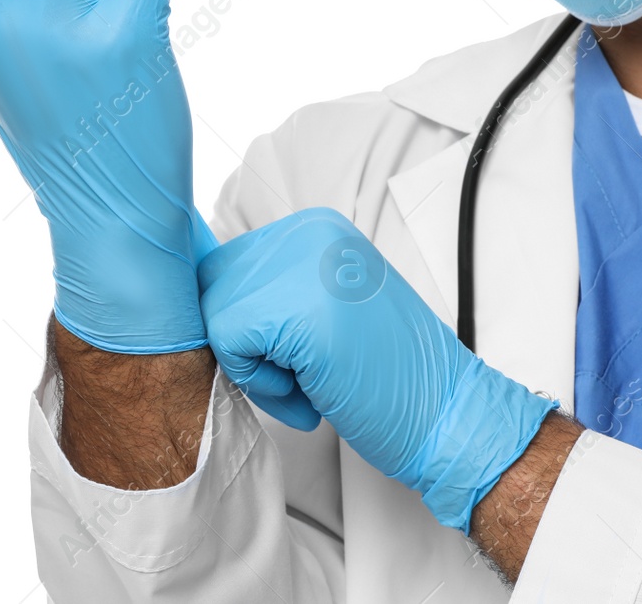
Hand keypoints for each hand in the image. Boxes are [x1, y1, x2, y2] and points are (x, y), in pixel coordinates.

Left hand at [197, 208, 555, 531]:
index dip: (246, 323)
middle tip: (303, 372)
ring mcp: (304, 264)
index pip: (226, 265)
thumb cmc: (388, 375)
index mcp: (314, 227)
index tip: (296, 352)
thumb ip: (274, 288)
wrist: (448, 414)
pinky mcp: (298, 308)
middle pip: (213, 286)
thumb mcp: (328, 305)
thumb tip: (193, 293)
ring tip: (311, 381)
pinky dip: (260, 383)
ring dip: (253, 366)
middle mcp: (307, 232)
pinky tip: (311, 392)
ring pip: (215, 314)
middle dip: (244, 342)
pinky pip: (228, 342)